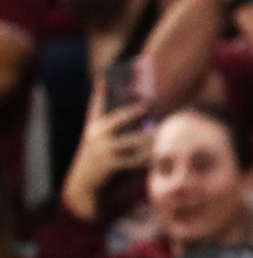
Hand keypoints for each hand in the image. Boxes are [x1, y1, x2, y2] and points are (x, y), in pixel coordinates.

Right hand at [62, 83, 150, 221]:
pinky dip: (147, 160)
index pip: (111, 114)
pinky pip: (133, 163)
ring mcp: (104, 153)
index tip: (144, 106)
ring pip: (132, 147)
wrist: (83, 179)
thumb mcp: (92, 125)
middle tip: (160, 123)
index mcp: (97, 126)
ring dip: (149, 144)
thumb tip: (101, 77)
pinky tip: (161, 157)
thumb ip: (98, 103)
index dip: (128, 110)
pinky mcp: (110, 167)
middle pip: (123, 131)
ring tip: (164, 139)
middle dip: (140, 125)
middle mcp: (99, 138)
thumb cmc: (93, 146)